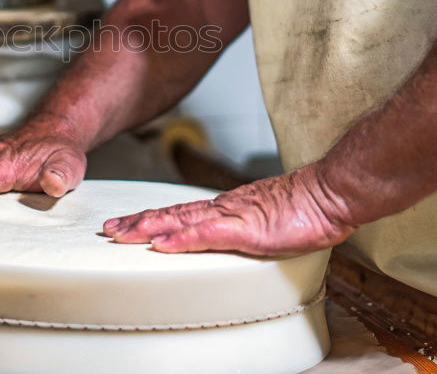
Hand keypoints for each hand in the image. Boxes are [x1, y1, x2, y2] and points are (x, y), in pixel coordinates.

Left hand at [102, 163, 356, 255]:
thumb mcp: (263, 222)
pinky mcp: (244, 228)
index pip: (178, 213)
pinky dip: (180, 239)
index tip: (124, 224)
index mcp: (224, 209)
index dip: (149, 218)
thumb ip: (241, 228)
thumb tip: (223, 235)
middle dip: (136, 222)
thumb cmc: (303, 210)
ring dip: (148, 228)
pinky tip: (160, 243)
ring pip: (179, 222)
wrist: (329, 194)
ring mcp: (230, 217)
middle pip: (170, 215)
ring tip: (121, 234)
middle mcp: (220, 209)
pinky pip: (205, 234)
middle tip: (108, 230)